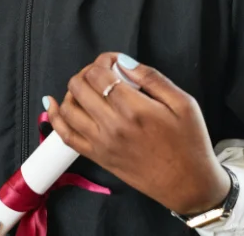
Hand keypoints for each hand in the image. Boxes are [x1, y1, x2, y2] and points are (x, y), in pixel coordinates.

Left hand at [44, 52, 229, 215]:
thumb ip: (153, 79)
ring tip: (89, 85)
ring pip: (68, 108)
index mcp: (135, 109)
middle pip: (80, 87)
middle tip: (104, 71)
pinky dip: (55, 118)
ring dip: (73, 90)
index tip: (115, 60)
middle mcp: (112, 126)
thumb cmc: (189, 143)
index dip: (104, 60)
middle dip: (88, 71)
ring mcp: (101, 144)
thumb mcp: (183, 103)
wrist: (187, 183)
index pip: (100, 74)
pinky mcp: (98, 157)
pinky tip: (54, 105)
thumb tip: (125, 62)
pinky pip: (66, 136)